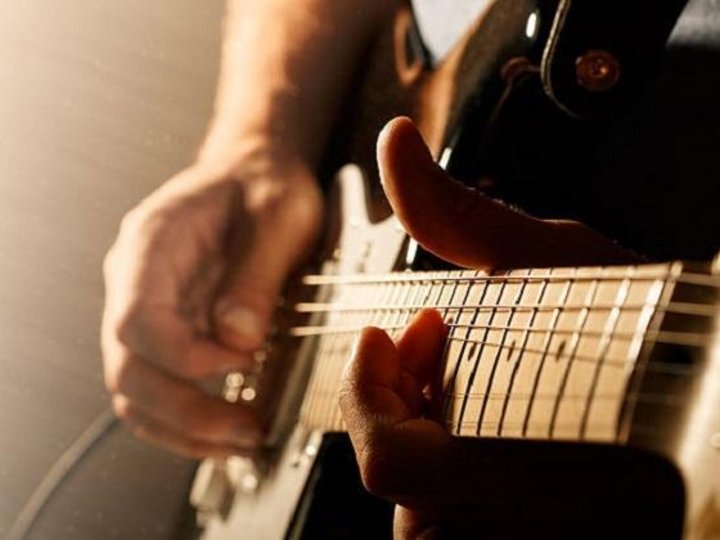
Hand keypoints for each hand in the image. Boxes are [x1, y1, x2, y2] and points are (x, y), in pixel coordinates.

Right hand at [102, 161, 322, 457]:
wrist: (255, 175)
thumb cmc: (264, 187)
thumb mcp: (278, 215)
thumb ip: (257, 274)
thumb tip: (239, 338)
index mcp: (151, 245)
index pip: (136, 320)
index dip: (184, 357)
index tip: (241, 362)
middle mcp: (136, 284)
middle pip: (128, 369)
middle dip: (186, 411)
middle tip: (247, 430)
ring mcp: (149, 313)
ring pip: (136, 393)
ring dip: (185, 429)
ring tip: (243, 444)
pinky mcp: (171, 335)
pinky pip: (160, 392)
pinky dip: (188, 424)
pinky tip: (228, 436)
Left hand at [339, 117, 641, 537]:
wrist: (704, 391)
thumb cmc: (639, 322)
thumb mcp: (547, 262)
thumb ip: (458, 213)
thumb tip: (394, 139)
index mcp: (516, 457)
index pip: (390, 463)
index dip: (370, 395)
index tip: (388, 335)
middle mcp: (520, 518)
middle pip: (405, 492)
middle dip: (404, 411)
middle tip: (431, 356)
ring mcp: (534, 537)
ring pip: (434, 512)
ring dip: (434, 441)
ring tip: (469, 390)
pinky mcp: (548, 538)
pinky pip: (466, 520)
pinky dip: (460, 468)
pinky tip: (488, 425)